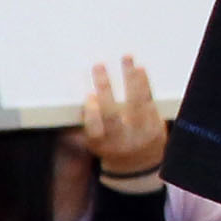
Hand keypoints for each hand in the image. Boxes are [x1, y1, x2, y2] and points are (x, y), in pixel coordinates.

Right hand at [71, 58, 166, 184]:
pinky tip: (139, 69)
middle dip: (105, 88)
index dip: (92, 113)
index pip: (94, 129)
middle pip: (113, 114)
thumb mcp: (92, 141)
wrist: (139, 162)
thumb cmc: (109, 146)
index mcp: (101, 145)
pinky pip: (150, 100)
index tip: (88, 96)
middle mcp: (121, 139)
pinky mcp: (155, 123)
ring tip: (126, 58)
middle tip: (98, 66)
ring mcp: (140, 131)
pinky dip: (144, 83)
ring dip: (130, 78)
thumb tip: (64, 101)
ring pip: (136, 103)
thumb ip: (81, 124)